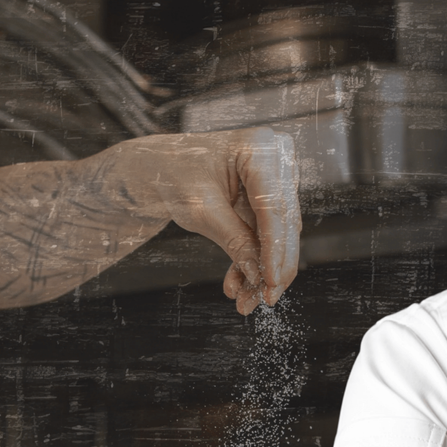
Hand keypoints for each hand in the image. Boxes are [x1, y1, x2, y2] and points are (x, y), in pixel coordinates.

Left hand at [131, 128, 301, 313]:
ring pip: (280, 234)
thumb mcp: (202, 210)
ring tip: (246, 300)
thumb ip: (235, 240)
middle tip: (266, 299)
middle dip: (273, 266)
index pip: (274, 206)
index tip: (271, 281)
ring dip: (264, 269)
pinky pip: (269, 234)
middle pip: (284, 222)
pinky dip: (256, 260)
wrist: (162, 167)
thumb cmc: (176, 175)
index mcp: (258, 147)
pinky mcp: (272, 196)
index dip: (275, 248)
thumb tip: (259, 275)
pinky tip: (241, 284)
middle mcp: (276, 158)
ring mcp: (277, 177)